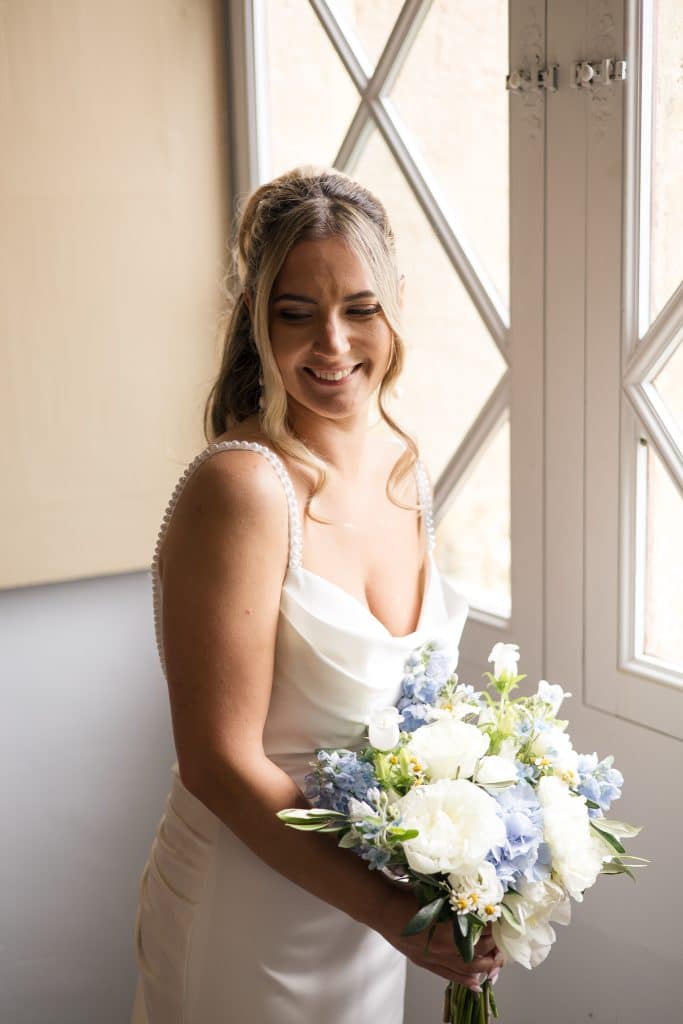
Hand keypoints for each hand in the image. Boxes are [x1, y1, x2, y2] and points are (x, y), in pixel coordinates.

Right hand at [377, 891, 504, 992]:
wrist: (383, 906)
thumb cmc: (408, 894)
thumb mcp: (437, 892)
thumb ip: (457, 900)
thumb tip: (478, 901)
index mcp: (449, 926)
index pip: (482, 933)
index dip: (494, 929)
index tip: (501, 923)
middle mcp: (444, 946)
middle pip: (478, 953)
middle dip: (494, 949)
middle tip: (501, 942)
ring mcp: (435, 957)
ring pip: (467, 968)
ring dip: (484, 966)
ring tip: (494, 962)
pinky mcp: (425, 962)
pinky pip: (450, 976)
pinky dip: (465, 980)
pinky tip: (476, 983)